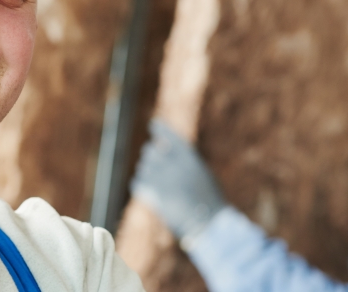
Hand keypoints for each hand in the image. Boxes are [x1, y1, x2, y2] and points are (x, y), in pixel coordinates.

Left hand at [130, 119, 227, 239]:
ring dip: (146, 171)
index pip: (171, 138)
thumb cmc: (209, 200)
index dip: (161, 130)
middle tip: (152, 160)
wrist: (209, 223)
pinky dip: (139, 183)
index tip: (153, 125)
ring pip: (143, 167)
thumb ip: (186, 163)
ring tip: (154, 179)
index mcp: (190, 159)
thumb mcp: (202, 175)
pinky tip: (143, 186)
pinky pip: (138, 182)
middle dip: (151, 155)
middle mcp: (175, 166)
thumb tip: (169, 152)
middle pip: (151, 151)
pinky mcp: (155, 196)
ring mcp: (164, 181)